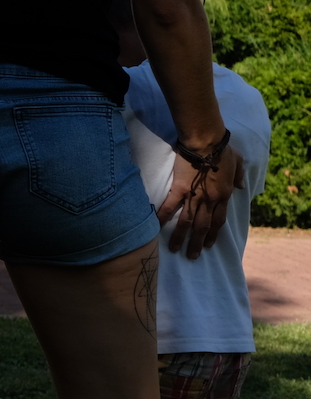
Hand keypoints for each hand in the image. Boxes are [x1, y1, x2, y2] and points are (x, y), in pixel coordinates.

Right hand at [157, 142, 242, 258]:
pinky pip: (171, 206)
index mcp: (224, 195)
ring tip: (174, 249)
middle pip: (203, 226)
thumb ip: (240, 176)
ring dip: (181, 237)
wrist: (206, 142)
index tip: (208, 245)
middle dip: (197, 243)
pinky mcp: (180, 188)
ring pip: (188, 221)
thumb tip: (242, 186)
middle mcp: (210, 200)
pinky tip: (157, 226)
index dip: (213, 235)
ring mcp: (195, 195)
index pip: (219, 220)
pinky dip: (163, 217)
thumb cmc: (223, 149)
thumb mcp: (238, 162)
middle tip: (192, 256)